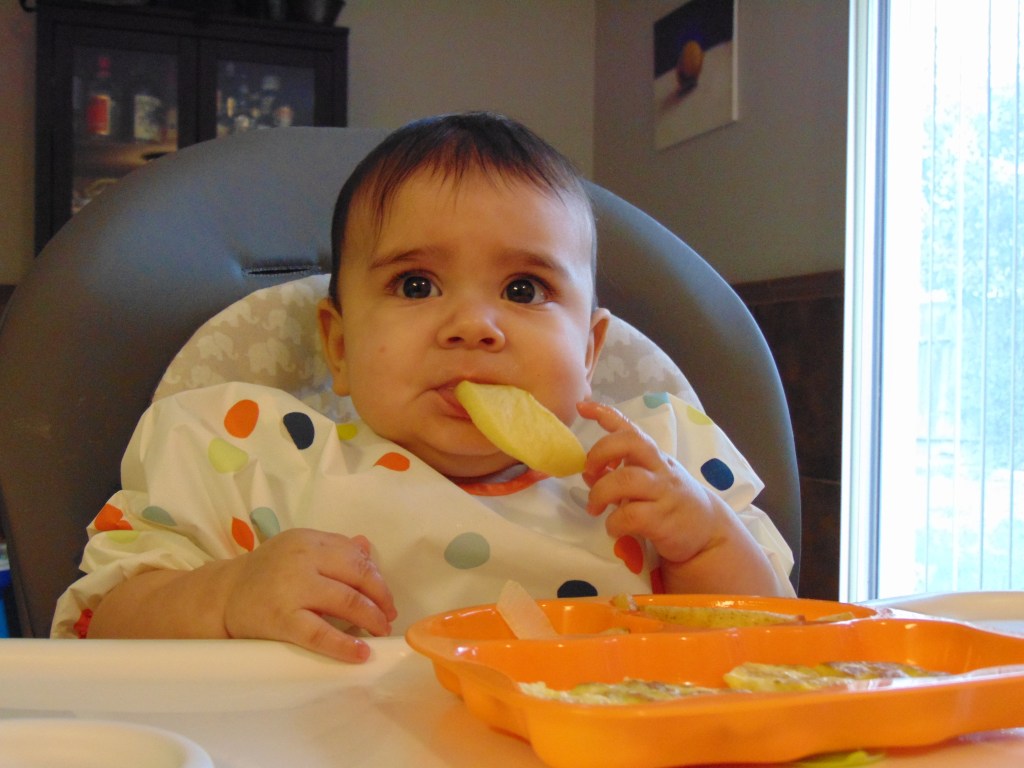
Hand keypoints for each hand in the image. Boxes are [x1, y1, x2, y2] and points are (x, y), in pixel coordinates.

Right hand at [222, 529, 396, 662]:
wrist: (222, 597)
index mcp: (308, 539)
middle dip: (380, 598)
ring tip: (380, 631)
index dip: (376, 577)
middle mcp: (302, 559)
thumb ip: (332, 549)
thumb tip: (367, 547)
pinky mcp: (282, 619)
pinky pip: (321, 634)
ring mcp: (292, 589)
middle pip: (357, 576)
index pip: (354, 555)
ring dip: (372, 618)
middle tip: (388, 616)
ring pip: (346, 602)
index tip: (385, 595)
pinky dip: (345, 644)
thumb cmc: (267, 574)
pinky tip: (361, 652)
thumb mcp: (298, 550)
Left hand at [577, 401, 722, 565]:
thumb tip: (588, 474)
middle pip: (630, 443)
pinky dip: (614, 522)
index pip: (629, 428)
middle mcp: (659, 467)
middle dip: (600, 452)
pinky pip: (631, 516)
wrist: (708, 531)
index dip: (604, 414)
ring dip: (601, 492)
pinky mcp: (664, 519)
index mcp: (653, 456)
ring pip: (626, 480)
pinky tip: (614, 528)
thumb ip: (617, 476)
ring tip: (594, 507)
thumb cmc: (670, 504)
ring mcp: (663, 492)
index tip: (581, 407)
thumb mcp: (646, 483)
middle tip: (588, 471)